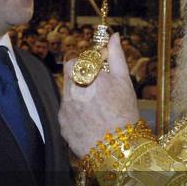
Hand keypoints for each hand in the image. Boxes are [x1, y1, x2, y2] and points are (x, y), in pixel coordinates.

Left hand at [60, 34, 139, 157]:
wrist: (118, 149)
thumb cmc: (125, 114)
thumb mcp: (125, 83)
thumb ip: (117, 57)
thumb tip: (114, 36)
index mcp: (90, 77)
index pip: (78, 60)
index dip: (86, 64)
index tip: (95, 70)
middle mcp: (74, 90)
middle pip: (68, 73)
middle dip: (79, 76)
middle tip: (94, 86)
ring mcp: (65, 107)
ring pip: (66, 91)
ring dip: (77, 93)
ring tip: (95, 107)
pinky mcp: (61, 122)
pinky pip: (65, 110)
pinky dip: (74, 111)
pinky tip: (89, 119)